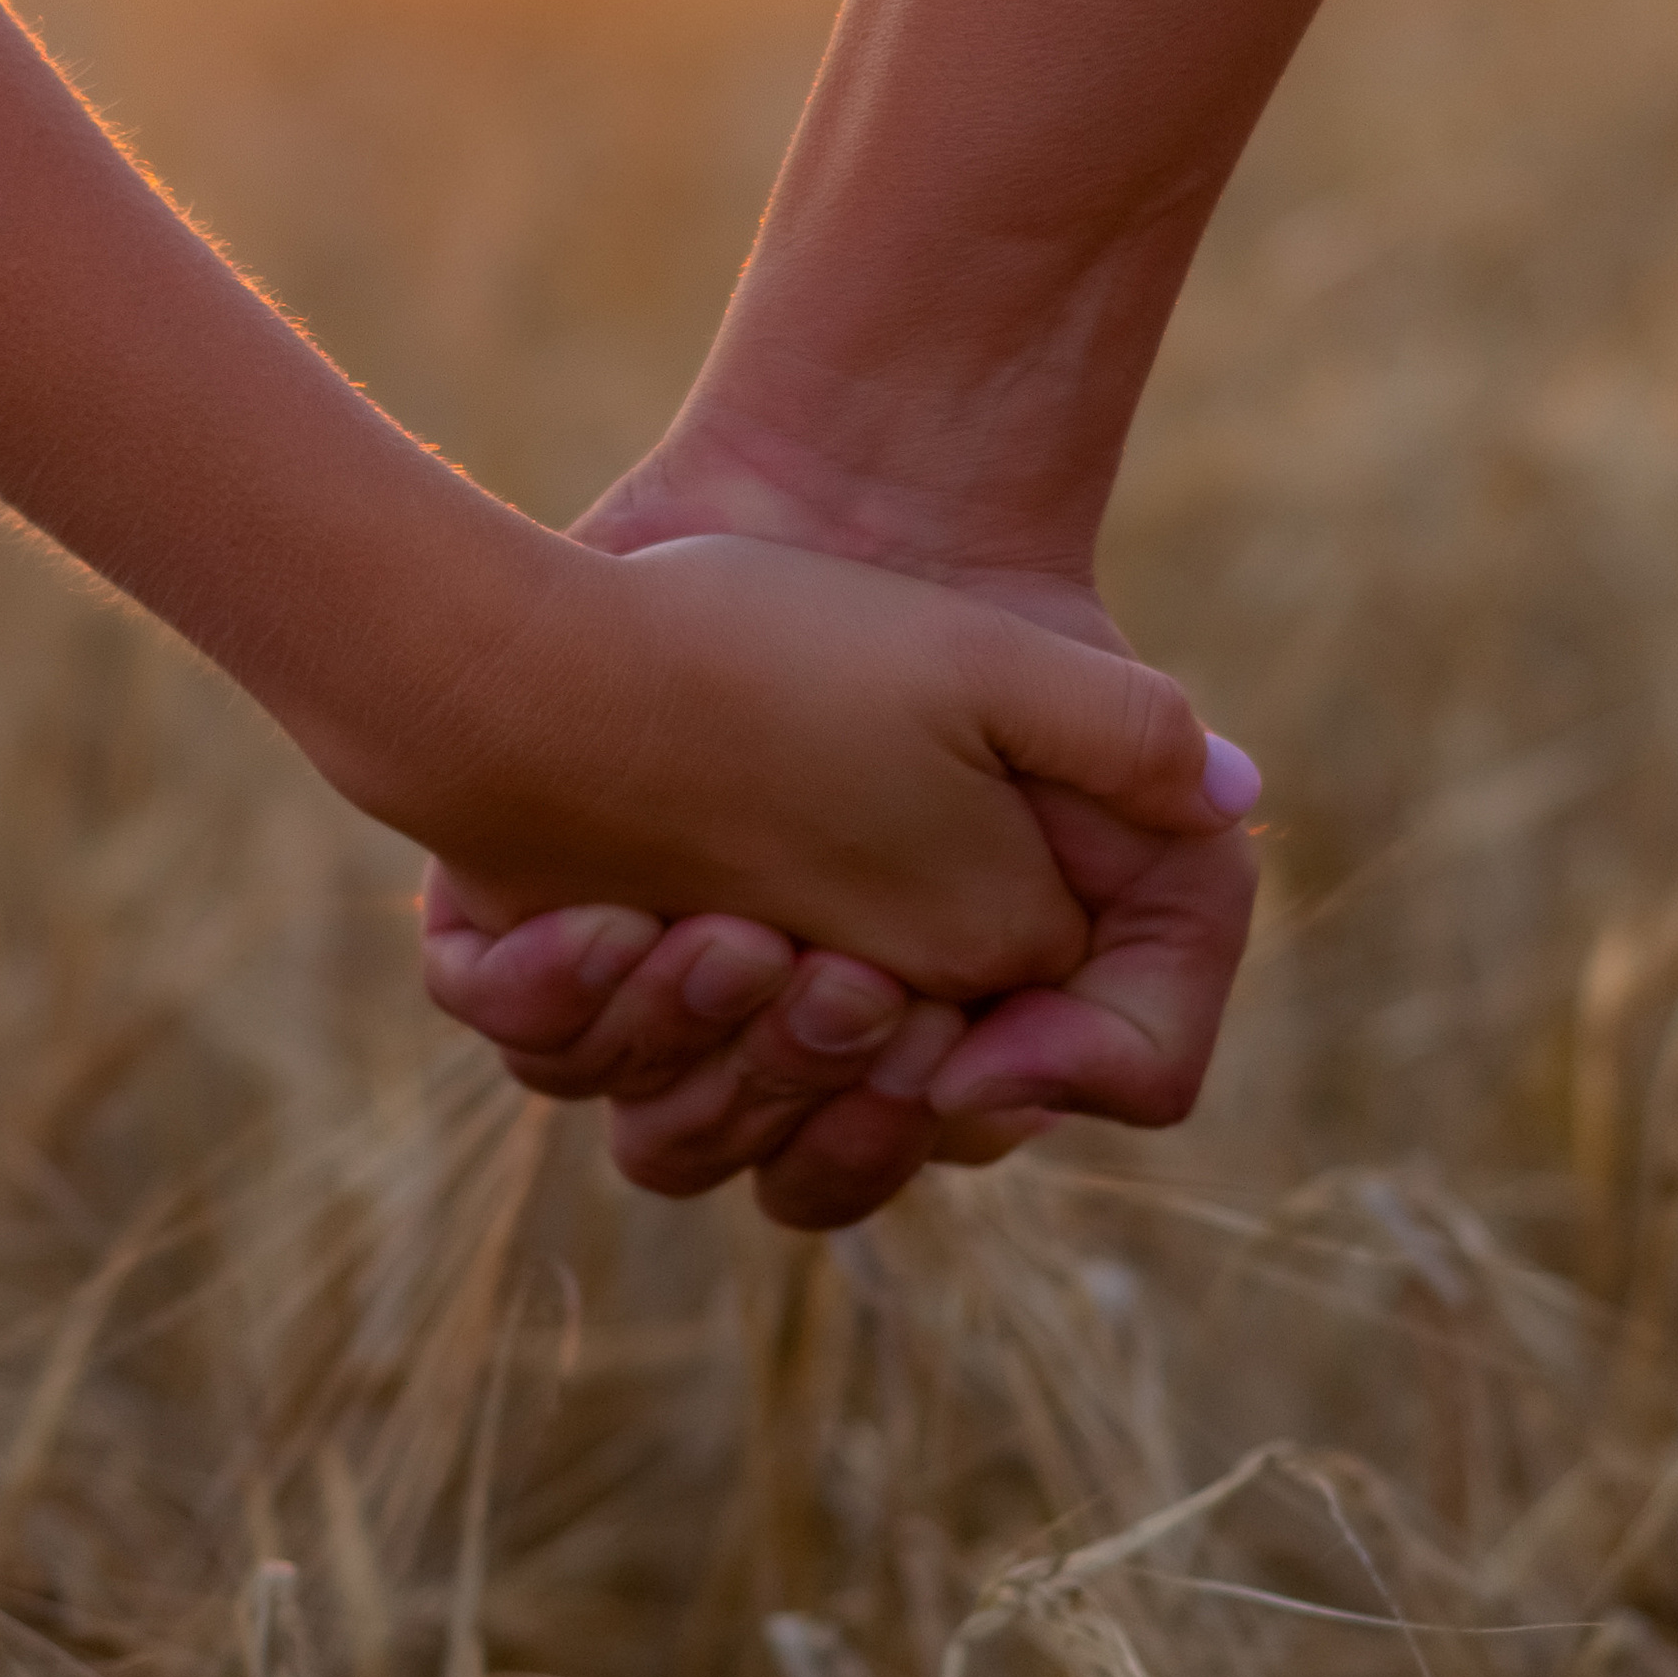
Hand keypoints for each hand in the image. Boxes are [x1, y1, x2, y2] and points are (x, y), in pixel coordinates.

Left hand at [420, 432, 1261, 1226]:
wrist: (818, 511)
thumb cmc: (958, 626)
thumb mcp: (1082, 712)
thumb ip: (1152, 903)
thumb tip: (1070, 1056)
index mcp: (918, 1021)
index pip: (900, 1148)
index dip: (907, 1112)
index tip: (925, 1015)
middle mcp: (783, 1032)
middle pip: (772, 1165)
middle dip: (794, 1080)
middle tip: (827, 966)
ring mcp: (664, 989)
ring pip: (650, 1130)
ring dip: (679, 1045)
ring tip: (710, 925)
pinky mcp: (554, 932)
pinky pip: (525, 1034)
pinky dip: (548, 999)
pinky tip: (590, 916)